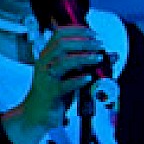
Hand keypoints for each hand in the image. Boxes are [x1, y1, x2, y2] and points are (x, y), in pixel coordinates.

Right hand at [0, 26, 106, 143]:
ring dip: (84, 58)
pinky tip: (89, 77)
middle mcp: (45, 64)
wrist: (36, 113)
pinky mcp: (52, 94)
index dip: (77, 30)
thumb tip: (107, 54)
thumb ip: (82, 63)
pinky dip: (79, 80)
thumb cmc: (53, 91)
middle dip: (84, 42)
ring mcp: (47, 78)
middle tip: (99, 45)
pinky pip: (66, 85)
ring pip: (64, 62)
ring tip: (98, 58)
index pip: (59, 34)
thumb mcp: (67, 73)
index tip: (93, 33)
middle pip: (62, 45)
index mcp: (47, 55)